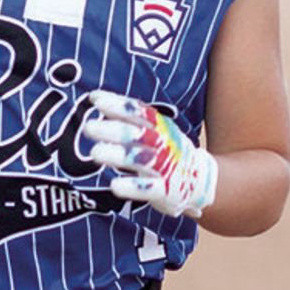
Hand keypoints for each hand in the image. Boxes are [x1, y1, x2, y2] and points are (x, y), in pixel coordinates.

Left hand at [84, 90, 217, 218]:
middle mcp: (163, 144)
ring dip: (117, 155)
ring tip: (95, 152)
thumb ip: (129, 118)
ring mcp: (165, 167)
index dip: (118, 104)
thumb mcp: (156, 129)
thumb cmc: (167, 150)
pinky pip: (149, 189)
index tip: (95, 100)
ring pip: (140, 159)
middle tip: (88, 127)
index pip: (139, 111)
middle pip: (136, 134)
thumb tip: (95, 98)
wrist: (201, 181)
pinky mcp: (166, 191)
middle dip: (112, 130)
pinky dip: (132, 187)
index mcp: (161, 126)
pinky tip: (114, 186)